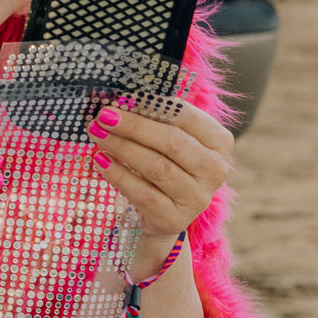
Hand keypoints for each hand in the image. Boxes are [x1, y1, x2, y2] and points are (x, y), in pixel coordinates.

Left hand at [89, 98, 233, 267]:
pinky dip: (119, 175)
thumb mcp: (173, 140)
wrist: (168, 214)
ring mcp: (197, 197)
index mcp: (219, 142)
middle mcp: (214, 170)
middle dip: (134, 126)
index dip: (154, 106)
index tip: (124, 99)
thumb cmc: (169, 165)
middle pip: (172, 142)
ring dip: (122, 147)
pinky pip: (142, 193)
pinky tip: (101, 160)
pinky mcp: (174, 219)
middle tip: (104, 116)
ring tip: (98, 134)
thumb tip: (123, 101)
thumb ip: (158, 120)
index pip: (187, 117)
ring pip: (156, 167)